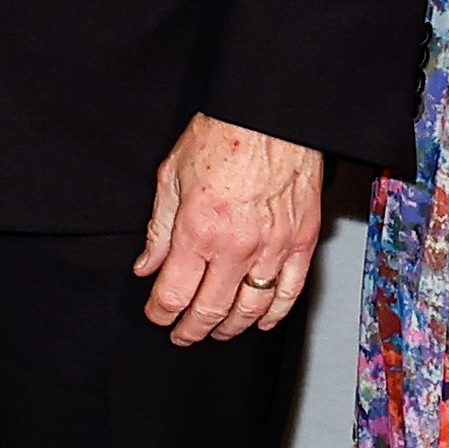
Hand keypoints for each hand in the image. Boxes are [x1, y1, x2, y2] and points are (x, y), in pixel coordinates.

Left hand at [134, 116, 322, 343]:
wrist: (270, 113)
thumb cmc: (222, 134)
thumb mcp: (172, 176)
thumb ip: (159, 229)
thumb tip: (147, 266)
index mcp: (199, 230)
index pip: (174, 293)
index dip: (161, 313)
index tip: (157, 315)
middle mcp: (237, 246)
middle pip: (210, 310)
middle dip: (191, 330)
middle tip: (182, 334)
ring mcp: (273, 246)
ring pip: (251, 308)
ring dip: (231, 327)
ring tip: (218, 331)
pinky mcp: (301, 240)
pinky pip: (290, 290)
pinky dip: (276, 313)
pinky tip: (263, 321)